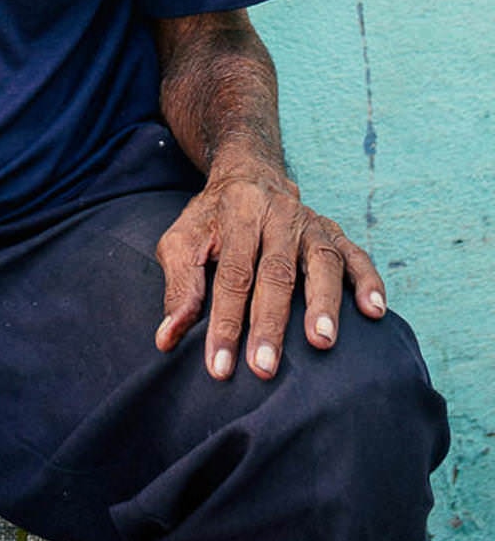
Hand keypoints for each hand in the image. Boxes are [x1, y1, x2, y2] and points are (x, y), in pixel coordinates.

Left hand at [153, 163, 387, 380]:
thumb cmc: (211, 220)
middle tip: (265, 368)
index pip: (231, 274)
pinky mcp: (334, 231)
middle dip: (269, 323)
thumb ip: (180, 287)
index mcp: (237, 212)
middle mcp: (277, 214)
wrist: (248, 173)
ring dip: (323, 302)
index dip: (224, 322)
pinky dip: (368, 281)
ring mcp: (310, 222)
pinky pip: (357, 255)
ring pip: (321, 261)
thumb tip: (166, 339)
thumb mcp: (183, 241)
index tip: (220, 367)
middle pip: (275, 272)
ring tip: (322, 342)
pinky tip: (374, 312)